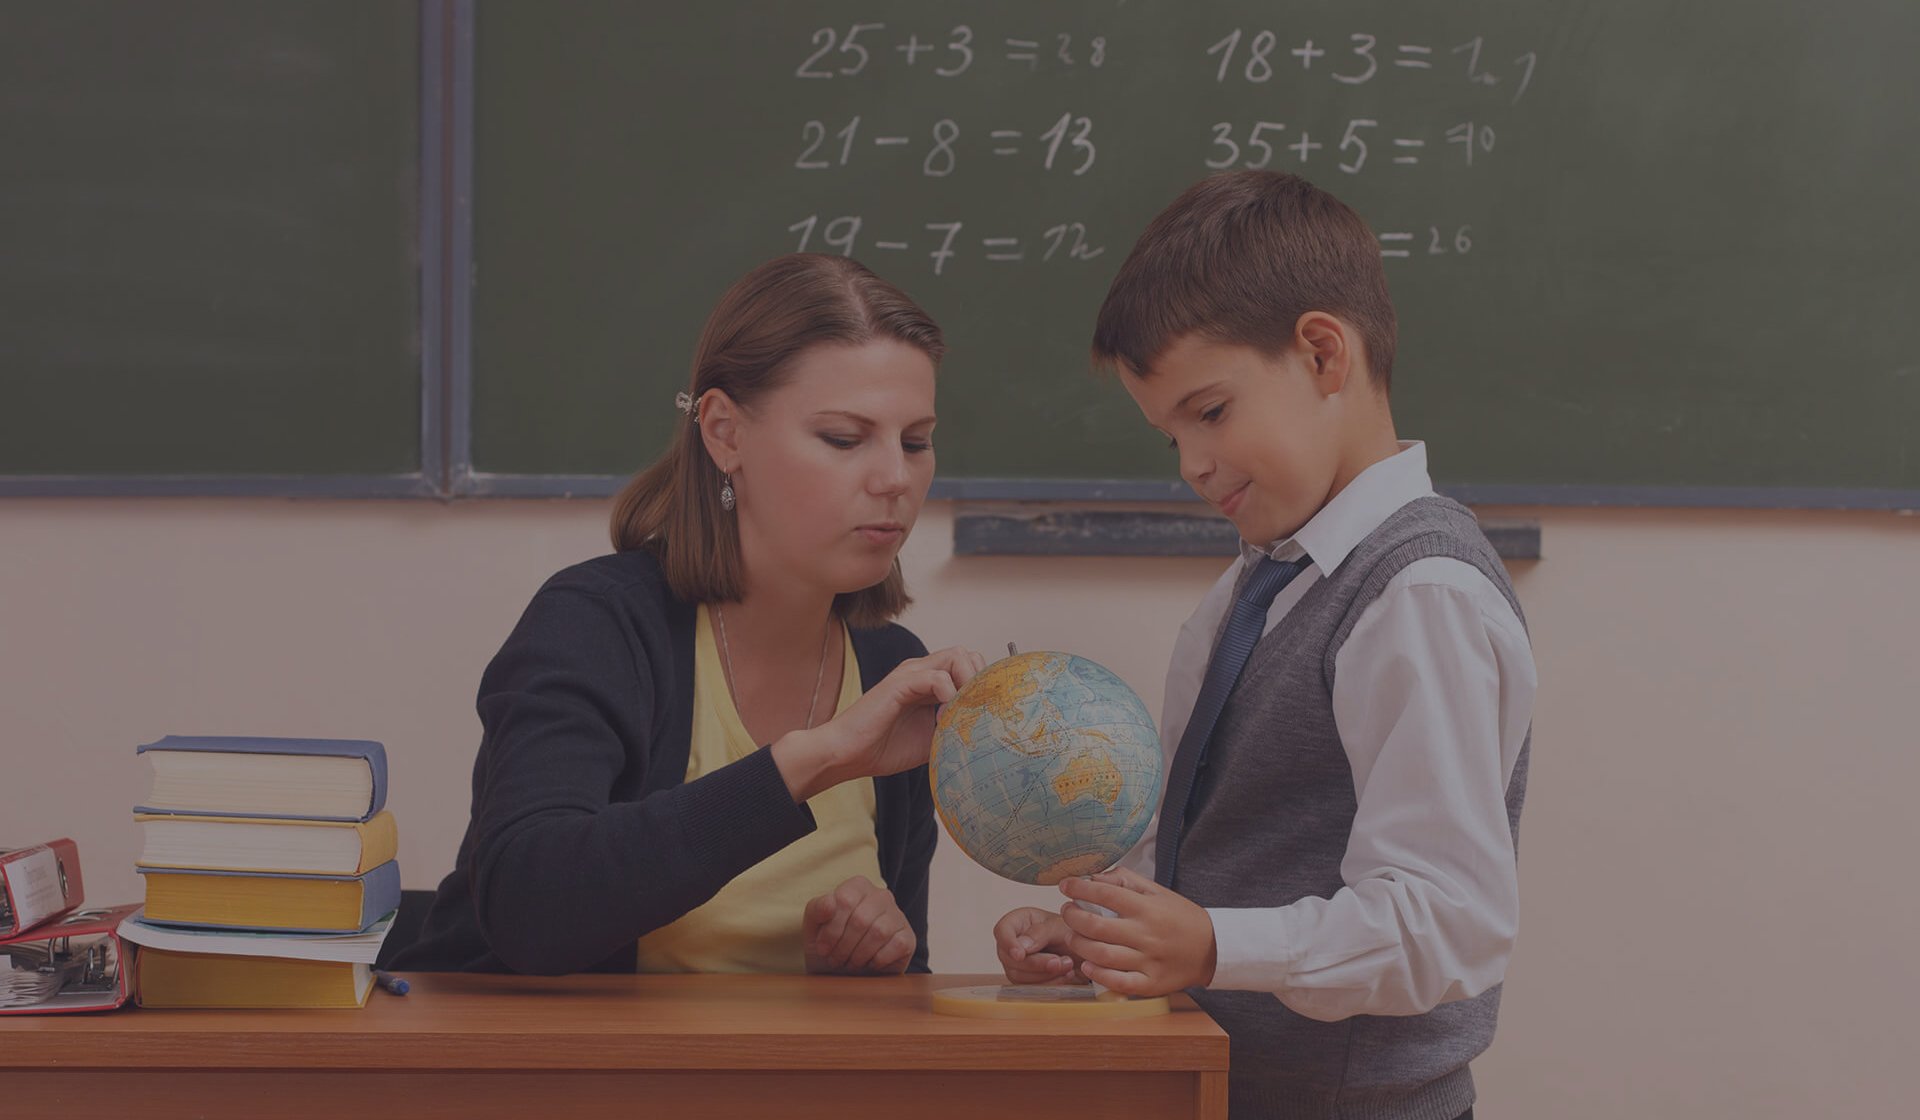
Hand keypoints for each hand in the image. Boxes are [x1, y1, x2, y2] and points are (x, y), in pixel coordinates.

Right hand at [776, 647, 984, 799]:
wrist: (847, 754)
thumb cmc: (884, 748)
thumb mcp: (932, 739)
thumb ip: (954, 727)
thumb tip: (984, 731)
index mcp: (929, 682)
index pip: (969, 666)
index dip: (983, 685)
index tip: (987, 712)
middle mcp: (921, 672)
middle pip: (967, 655)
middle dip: (980, 681)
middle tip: (976, 711)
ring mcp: (911, 674)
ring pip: (957, 656)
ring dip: (968, 683)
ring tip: (963, 712)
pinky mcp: (900, 683)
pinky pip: (937, 677)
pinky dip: (949, 695)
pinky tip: (944, 719)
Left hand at [803, 875, 915, 974]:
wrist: (843, 972)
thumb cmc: (829, 945)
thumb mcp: (814, 926)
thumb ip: (817, 910)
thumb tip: (830, 902)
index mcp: (858, 886)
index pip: (845, 901)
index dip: (831, 930)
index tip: (823, 948)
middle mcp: (881, 895)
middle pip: (861, 919)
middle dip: (843, 946)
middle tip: (836, 960)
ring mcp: (898, 915)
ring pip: (879, 932)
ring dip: (859, 955)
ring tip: (850, 962)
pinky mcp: (908, 937)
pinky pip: (896, 946)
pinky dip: (877, 960)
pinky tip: (869, 963)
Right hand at [993, 906, 1084, 984]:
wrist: (1085, 952)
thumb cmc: (1070, 932)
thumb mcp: (1059, 926)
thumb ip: (1040, 933)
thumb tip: (1021, 947)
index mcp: (1018, 922)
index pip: (1002, 931)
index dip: (1008, 943)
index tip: (1020, 954)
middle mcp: (1013, 943)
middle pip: (1010, 958)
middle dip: (1036, 963)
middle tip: (1059, 961)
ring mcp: (1017, 964)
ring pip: (1019, 976)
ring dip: (1045, 975)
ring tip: (1067, 965)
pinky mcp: (1026, 980)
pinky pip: (1030, 988)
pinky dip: (1049, 984)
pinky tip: (1064, 976)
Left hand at [1058, 866, 1217, 996]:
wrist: (1213, 948)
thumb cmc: (1181, 917)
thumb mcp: (1158, 891)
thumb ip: (1126, 880)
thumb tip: (1094, 877)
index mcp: (1147, 908)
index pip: (1105, 893)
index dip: (1080, 888)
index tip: (1066, 885)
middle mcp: (1146, 934)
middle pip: (1096, 926)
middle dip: (1072, 917)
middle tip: (1067, 911)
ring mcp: (1148, 961)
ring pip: (1101, 955)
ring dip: (1079, 945)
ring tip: (1073, 936)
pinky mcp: (1151, 984)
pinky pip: (1118, 982)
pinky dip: (1098, 975)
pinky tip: (1087, 965)